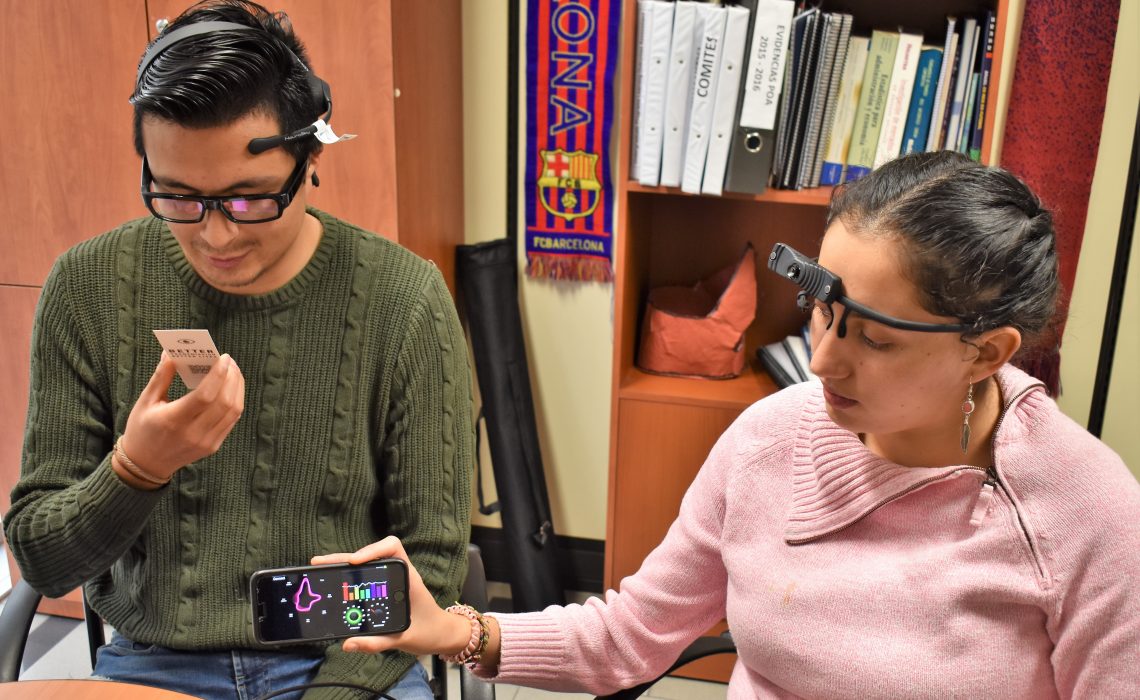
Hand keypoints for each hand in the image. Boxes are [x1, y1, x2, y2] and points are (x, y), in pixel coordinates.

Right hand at [118, 352, 244, 480]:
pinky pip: (231, 421)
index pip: (205, 396)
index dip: (218, 375)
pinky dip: (235, 401)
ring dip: (237, 388)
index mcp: (173, 420)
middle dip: (232, 378)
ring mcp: (206, 442)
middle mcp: (193, 433)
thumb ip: (162, 376)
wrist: (145, 464)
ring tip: (233, 372)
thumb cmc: (142, 428)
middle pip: (224, 402)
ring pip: (233, 411)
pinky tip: (231, 389)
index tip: (224, 358)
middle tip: (230, 361)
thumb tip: (172, 352)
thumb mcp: (146, 401)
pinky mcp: (213, 446)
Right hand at [312, 536, 475, 657]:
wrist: (442, 634)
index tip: (354, 562)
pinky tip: (335, 583)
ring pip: (367, 564)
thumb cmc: (429, 632)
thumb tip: (348, 644)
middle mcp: (399, 574)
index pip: (393, 548)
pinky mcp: (386, 589)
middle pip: (371, 555)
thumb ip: (377, 642)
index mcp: (408, 578)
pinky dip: (351, 577)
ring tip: (322, 569)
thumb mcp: (403, 640)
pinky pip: (367, 576)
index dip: (372, 549)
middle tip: (319, 563)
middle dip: (344, 557)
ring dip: (345, 565)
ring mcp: (392, 580)